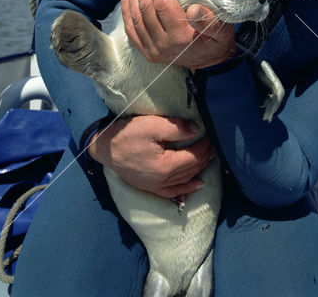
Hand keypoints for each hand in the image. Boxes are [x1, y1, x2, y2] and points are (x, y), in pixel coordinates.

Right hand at [87, 115, 214, 196]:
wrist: (104, 147)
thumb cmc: (127, 134)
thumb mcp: (153, 125)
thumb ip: (177, 128)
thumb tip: (196, 130)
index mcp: (165, 166)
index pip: (193, 156)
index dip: (204, 146)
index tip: (210, 135)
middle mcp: (162, 180)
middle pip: (191, 169)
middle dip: (204, 156)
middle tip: (213, 145)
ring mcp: (155, 186)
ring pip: (184, 180)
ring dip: (198, 169)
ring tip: (209, 159)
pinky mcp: (149, 187)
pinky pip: (172, 192)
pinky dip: (186, 189)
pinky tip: (196, 185)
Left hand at [121, 0, 235, 68]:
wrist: (212, 64)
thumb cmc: (218, 43)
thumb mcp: (221, 31)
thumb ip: (208, 21)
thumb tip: (194, 8)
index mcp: (180, 37)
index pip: (162, 4)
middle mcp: (162, 44)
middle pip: (146, 7)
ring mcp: (152, 50)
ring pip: (136, 17)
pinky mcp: (147, 52)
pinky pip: (131, 30)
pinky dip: (127, 11)